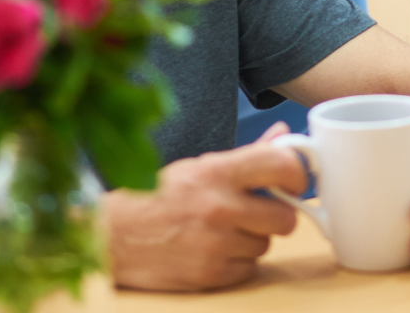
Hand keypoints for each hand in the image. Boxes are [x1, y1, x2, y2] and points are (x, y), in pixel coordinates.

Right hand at [106, 126, 304, 290]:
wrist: (112, 237)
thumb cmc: (156, 197)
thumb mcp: (198, 167)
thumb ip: (246, 155)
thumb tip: (283, 135)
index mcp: (217, 172)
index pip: (281, 165)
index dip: (297, 174)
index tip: (294, 182)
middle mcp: (219, 206)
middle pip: (285, 217)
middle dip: (275, 216)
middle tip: (254, 212)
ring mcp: (216, 244)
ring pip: (266, 245)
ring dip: (252, 239)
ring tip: (222, 230)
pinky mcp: (211, 274)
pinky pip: (248, 269)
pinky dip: (236, 262)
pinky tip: (213, 250)